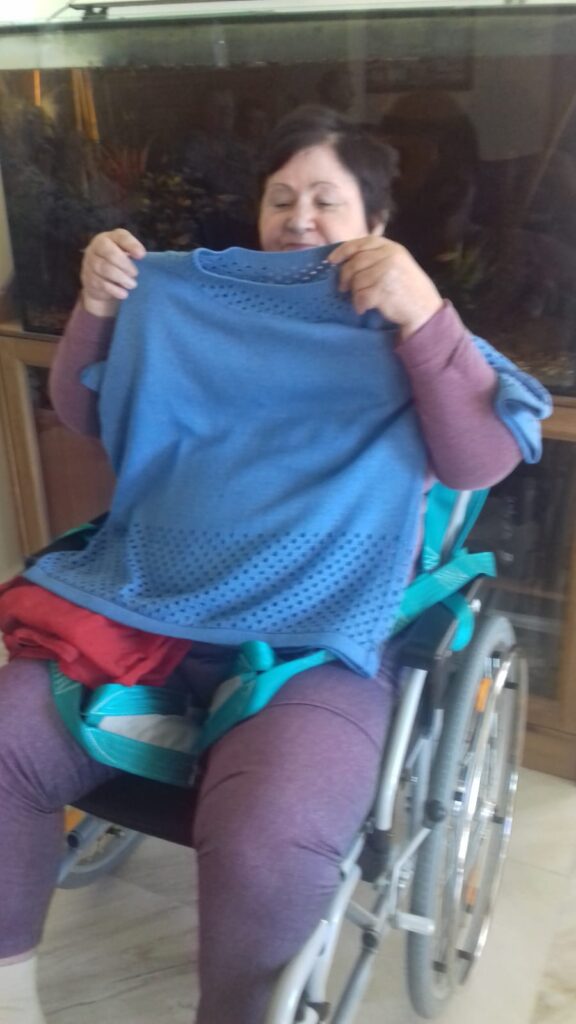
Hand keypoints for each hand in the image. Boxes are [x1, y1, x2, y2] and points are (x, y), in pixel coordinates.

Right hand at [81, 229, 146, 317]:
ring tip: (132, 285)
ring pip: (106, 269)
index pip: (120, 236)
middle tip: (135, 274)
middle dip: (126, 265)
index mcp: (109, 237)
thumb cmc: (118, 264)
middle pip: (110, 253)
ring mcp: (90, 262)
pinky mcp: (89, 278)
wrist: (99, 282)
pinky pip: (102, 284)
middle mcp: (96, 247)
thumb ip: (134, 252)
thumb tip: (141, 254)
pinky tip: (124, 293)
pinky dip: (115, 290)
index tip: (142, 255)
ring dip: (122, 278)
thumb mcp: (126, 255)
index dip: (131, 245)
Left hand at [328, 237, 442, 339]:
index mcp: (392, 247)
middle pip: (355, 262)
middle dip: (345, 276)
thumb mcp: (396, 264)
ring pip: (356, 281)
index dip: (343, 250)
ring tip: (361, 300)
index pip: (361, 243)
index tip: (331, 260)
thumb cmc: (407, 288)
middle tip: (343, 287)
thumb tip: (346, 259)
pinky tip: (365, 308)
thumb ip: (376, 257)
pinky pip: (360, 296)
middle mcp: (389, 257)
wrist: (424, 310)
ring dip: (354, 294)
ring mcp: (386, 272)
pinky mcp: (382, 290)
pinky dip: (359, 304)